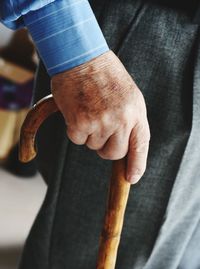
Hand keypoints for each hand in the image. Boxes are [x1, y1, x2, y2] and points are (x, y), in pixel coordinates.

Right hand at [51, 50, 149, 183]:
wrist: (81, 56)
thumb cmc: (104, 76)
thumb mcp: (129, 96)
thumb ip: (131, 121)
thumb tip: (126, 148)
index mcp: (136, 112)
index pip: (140, 146)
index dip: (136, 165)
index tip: (131, 177)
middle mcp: (121, 120)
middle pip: (114, 153)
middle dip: (106, 147)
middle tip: (101, 129)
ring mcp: (101, 122)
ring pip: (94, 146)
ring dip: (90, 134)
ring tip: (89, 109)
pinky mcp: (80, 123)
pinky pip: (78, 140)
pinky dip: (75, 129)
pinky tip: (77, 110)